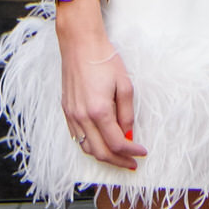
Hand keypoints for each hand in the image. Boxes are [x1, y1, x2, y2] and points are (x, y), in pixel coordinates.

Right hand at [56, 3, 145, 169]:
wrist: (80, 44)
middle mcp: (82, 117)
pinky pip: (77, 137)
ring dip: (103, 156)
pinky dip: (90, 145)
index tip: (142, 152)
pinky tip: (101, 143)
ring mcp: (72, 115)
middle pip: (100, 152)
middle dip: (118, 161)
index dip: (131, 152)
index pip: (116, 143)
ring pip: (86, 148)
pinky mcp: (66, 111)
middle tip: (132, 163)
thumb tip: (128, 134)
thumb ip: (126, 113)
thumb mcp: (124, 85)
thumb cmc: (104, 60)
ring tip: (118, 156)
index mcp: (99, 111)